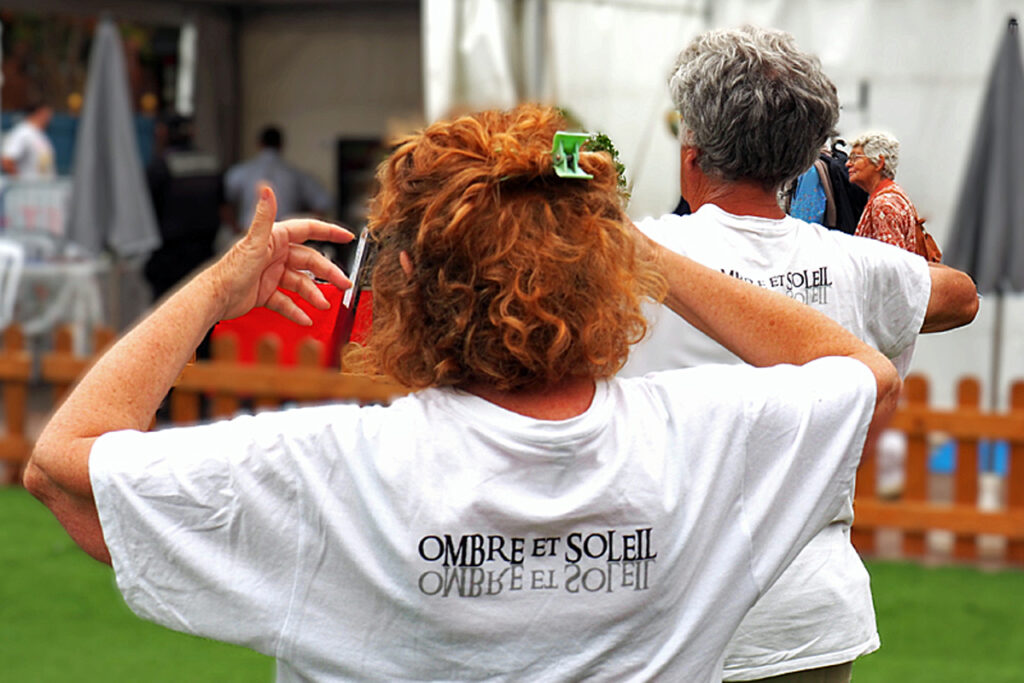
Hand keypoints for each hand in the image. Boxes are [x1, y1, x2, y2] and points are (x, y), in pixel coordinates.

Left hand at [209, 185, 353, 324]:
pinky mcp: (266, 292)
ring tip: (323, 305)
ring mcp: (272, 274)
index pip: (309, 229)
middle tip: (343, 284)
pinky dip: (297, 310)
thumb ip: (264, 216)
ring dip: (313, 295)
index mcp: (275, 238)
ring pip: (301, 283)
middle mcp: (275, 254)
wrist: (215, 298)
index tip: (347, 236)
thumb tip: (266, 189)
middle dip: (328, 273)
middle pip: (310, 261)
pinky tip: (305, 318)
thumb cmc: (230, 270)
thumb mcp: (253, 243)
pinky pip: (287, 301)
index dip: (330, 232)